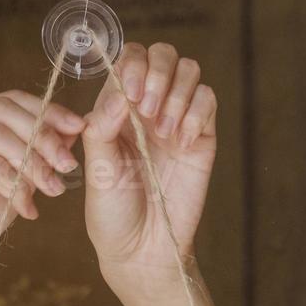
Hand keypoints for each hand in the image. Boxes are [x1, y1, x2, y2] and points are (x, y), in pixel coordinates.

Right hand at [0, 91, 85, 296]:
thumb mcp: (12, 183)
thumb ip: (34, 155)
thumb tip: (72, 131)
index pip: (7, 99)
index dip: (47, 111)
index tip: (77, 128)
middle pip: (3, 111)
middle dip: (44, 137)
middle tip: (67, 165)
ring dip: (33, 163)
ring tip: (52, 189)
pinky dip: (14, 187)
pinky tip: (27, 209)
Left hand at [81, 42, 218, 305]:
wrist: (142, 250)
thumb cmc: (112, 212)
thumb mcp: (96, 167)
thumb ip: (102, 125)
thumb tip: (120, 91)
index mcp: (116, 109)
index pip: (129, 60)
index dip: (131, 66)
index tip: (128, 96)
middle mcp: (147, 108)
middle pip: (162, 55)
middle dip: (156, 73)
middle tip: (144, 109)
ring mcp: (176, 120)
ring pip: (189, 72)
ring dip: (176, 93)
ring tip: (162, 132)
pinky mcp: (202, 138)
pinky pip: (208, 101)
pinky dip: (196, 113)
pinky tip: (180, 142)